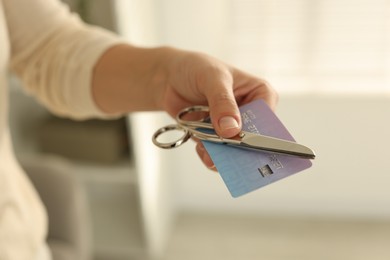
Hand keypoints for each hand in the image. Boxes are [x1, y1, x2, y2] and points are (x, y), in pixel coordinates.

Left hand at [93, 45, 277, 169]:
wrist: (167, 78)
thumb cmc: (195, 68)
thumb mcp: (211, 78)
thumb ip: (222, 102)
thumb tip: (231, 130)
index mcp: (259, 93)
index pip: (267, 117)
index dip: (261, 133)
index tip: (248, 144)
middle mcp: (249, 112)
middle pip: (253, 138)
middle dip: (241, 150)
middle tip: (232, 160)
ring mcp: (232, 127)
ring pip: (234, 149)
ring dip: (223, 156)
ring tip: (211, 158)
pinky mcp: (215, 137)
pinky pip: (217, 153)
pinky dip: (209, 155)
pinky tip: (201, 150)